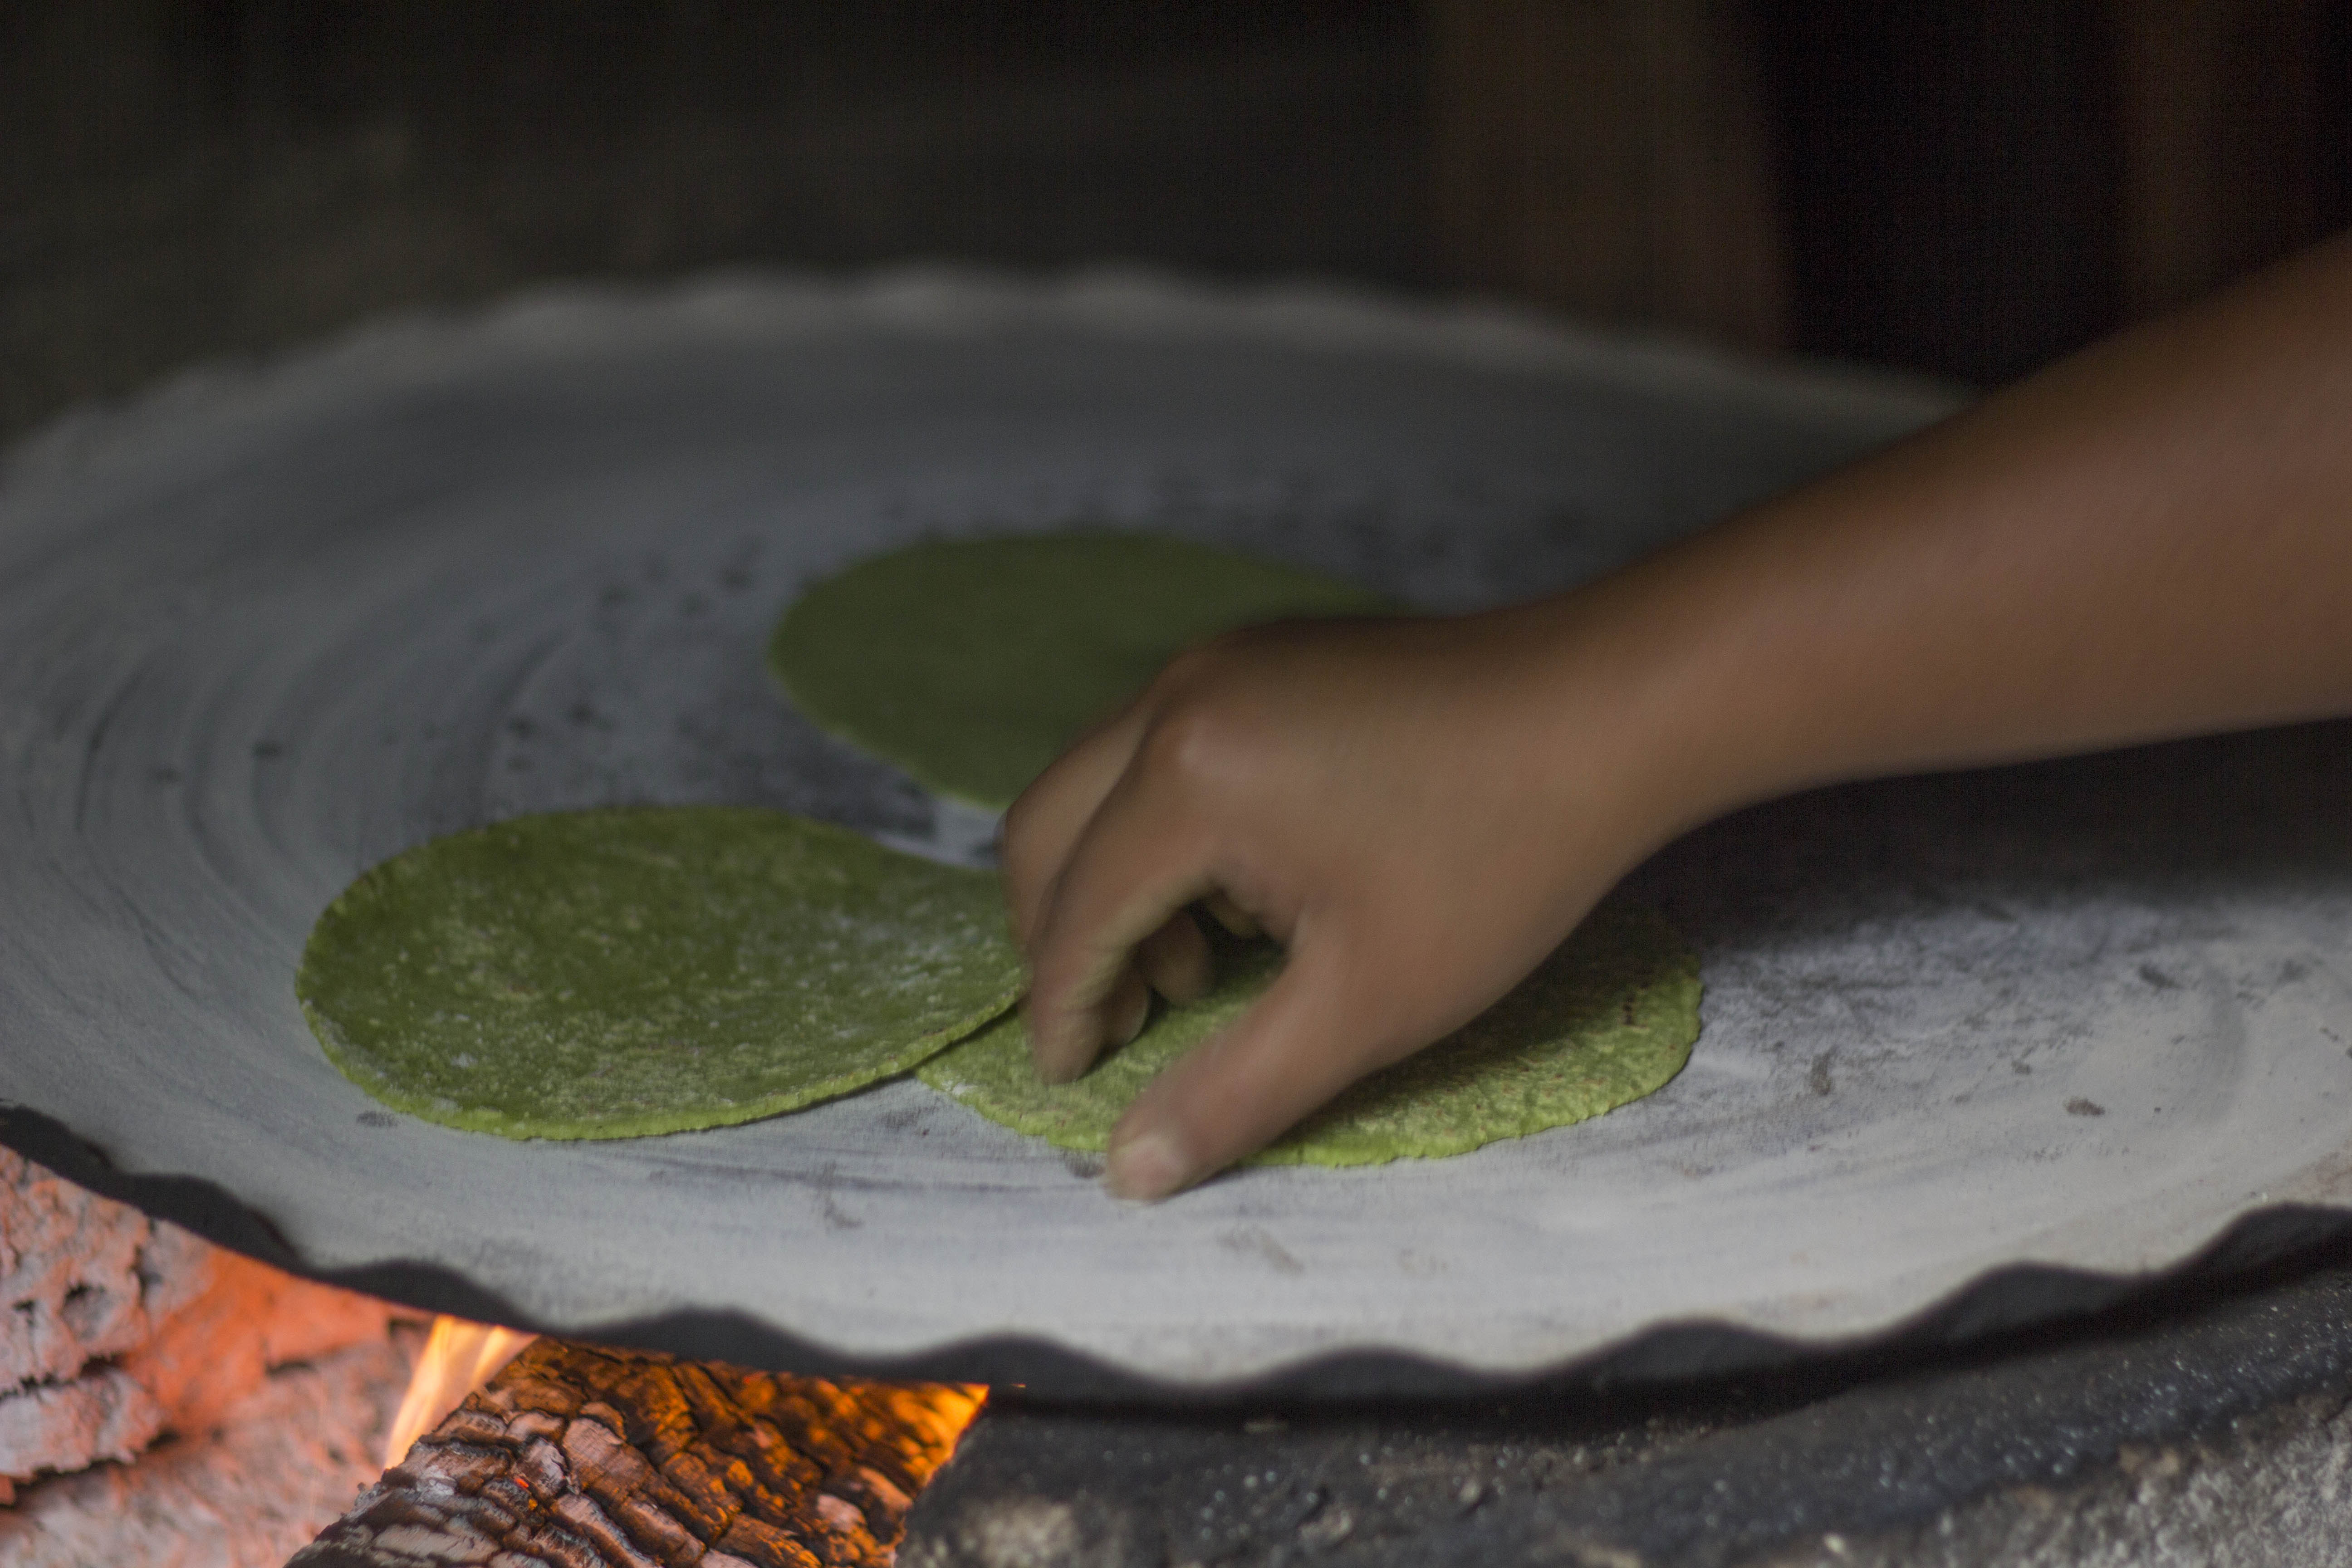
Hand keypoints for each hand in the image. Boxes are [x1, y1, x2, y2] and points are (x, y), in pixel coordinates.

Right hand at [999, 605, 1699, 1198]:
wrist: (1616, 708)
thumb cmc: (1503, 853)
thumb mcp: (1368, 1003)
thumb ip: (1235, 1092)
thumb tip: (1130, 1172)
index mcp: (1187, 776)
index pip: (1075, 912)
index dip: (1062, 1010)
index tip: (1070, 1079)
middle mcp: (1177, 697)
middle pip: (1046, 830)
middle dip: (1064, 941)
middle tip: (1127, 1026)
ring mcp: (1218, 662)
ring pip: (1098, 783)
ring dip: (1117, 884)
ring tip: (1208, 966)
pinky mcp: (1261, 653)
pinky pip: (1158, 747)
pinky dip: (1165, 829)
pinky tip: (1251, 892)